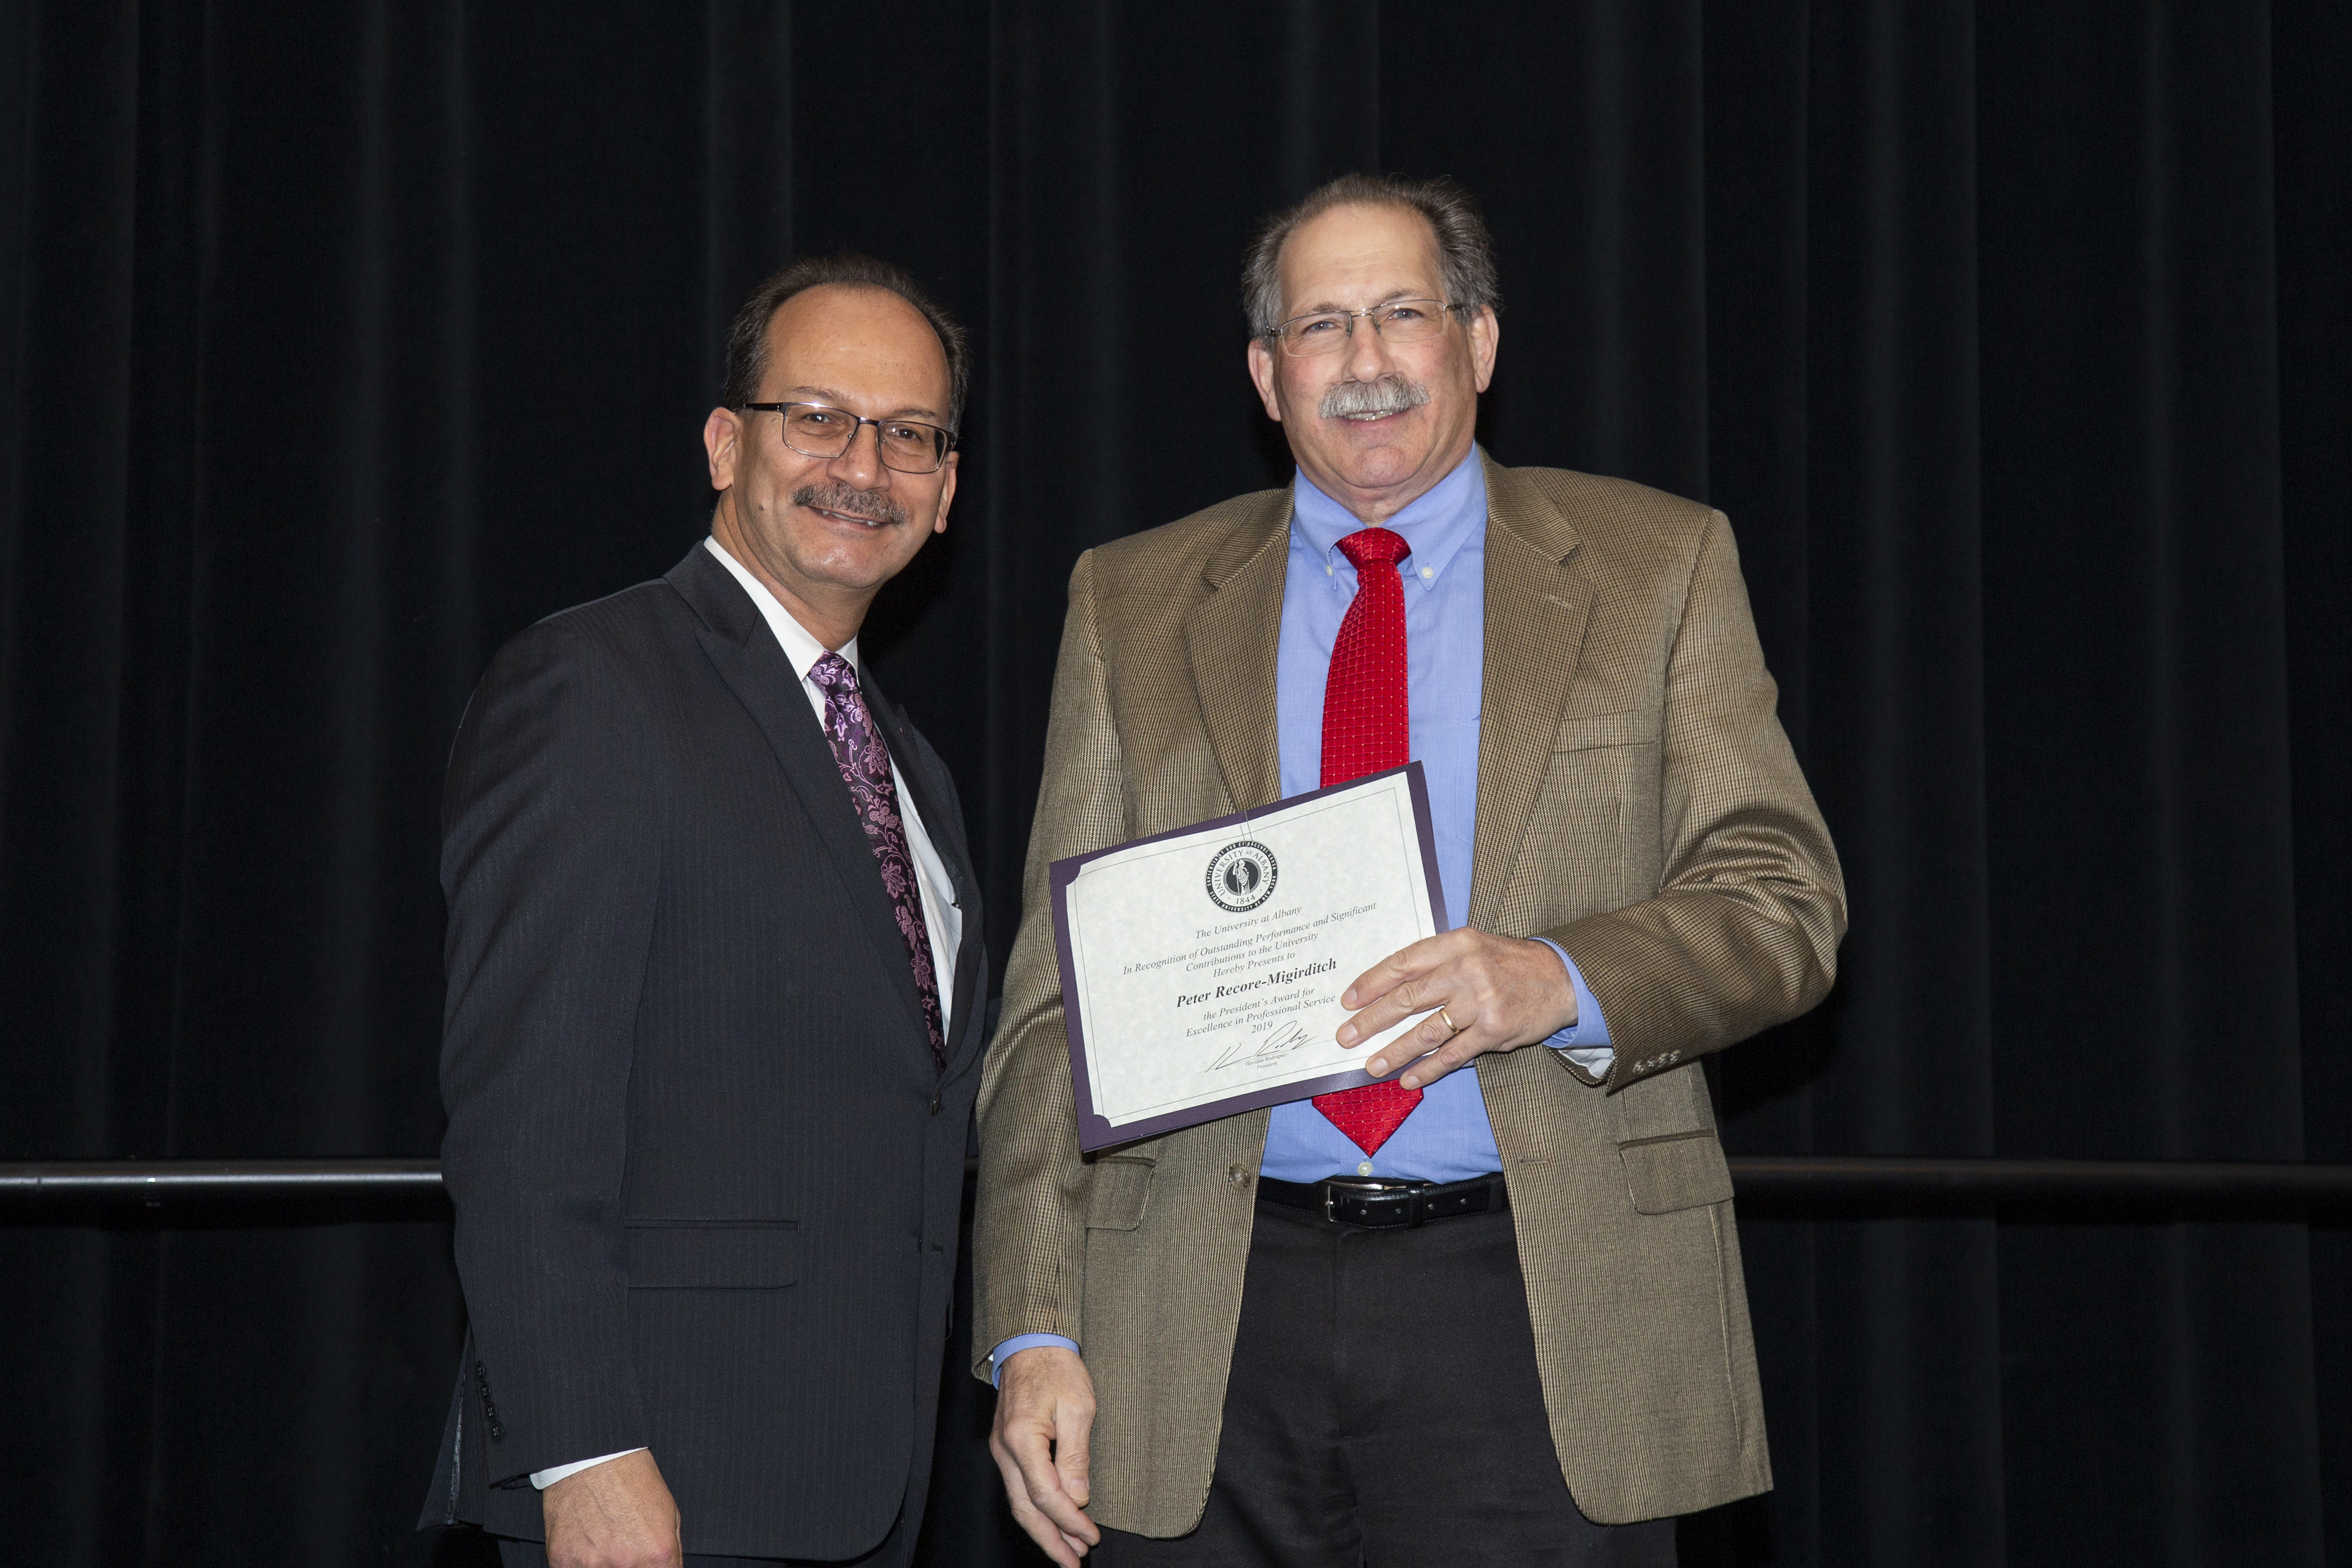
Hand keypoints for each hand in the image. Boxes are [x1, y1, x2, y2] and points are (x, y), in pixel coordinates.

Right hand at [542, 1449, 680, 1567]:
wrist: (593, 1456)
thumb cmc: (633, 1479)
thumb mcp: (669, 1514)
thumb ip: (670, 1554)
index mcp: (657, 1554)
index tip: (647, 1563)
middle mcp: (625, 1564)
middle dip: (630, 1566)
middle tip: (624, 1547)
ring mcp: (591, 1565)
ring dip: (603, 1564)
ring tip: (604, 1540)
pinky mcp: (562, 1561)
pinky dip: (579, 1562)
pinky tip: (585, 1541)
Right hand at [989, 1345, 1101, 1565]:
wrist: (1032, 1343)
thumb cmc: (1057, 1369)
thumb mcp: (1078, 1408)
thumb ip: (1076, 1457)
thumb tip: (1078, 1499)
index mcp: (1022, 1438)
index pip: (1046, 1495)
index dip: (1070, 1521)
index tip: (1091, 1537)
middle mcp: (1005, 1450)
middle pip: (1025, 1509)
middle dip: (1051, 1540)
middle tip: (1074, 1562)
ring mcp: (1002, 1450)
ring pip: (1019, 1503)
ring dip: (1043, 1531)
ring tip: (1067, 1553)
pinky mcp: (1006, 1448)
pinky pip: (1019, 1489)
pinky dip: (1036, 1511)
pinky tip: (1052, 1522)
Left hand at [1336, 929, 1576, 1087]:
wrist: (1560, 978)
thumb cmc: (1508, 963)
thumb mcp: (1472, 945)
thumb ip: (1435, 960)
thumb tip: (1389, 987)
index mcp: (1455, 944)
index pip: (1402, 964)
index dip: (1371, 983)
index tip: (1348, 1000)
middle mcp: (1465, 970)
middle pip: (1407, 998)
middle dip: (1371, 1021)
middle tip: (1346, 1037)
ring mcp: (1479, 1003)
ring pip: (1425, 1032)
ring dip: (1395, 1051)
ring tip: (1372, 1065)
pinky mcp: (1493, 1031)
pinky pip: (1451, 1055)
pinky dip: (1427, 1070)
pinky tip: (1408, 1079)